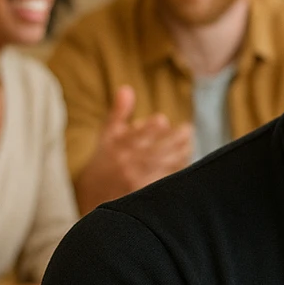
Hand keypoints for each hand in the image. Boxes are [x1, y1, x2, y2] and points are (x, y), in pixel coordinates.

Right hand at [75, 85, 192, 212]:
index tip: (161, 120)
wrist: (94, 196)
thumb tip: (126, 88)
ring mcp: (138, 180)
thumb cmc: (105, 160)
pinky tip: (185, 158)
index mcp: (118, 147)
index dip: (151, 128)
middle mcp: (128, 164)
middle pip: (156, 151)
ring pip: (165, 165)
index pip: (136, 136)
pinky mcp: (147, 193)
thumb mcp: (108, 134)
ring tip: (189, 142)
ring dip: (181, 152)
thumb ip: (118, 112)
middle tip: (187, 129)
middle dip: (175, 139)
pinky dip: (178, 168)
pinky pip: (167, 179)